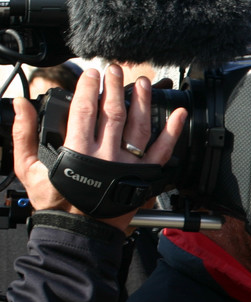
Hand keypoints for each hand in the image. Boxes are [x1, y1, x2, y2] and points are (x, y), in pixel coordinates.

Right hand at [12, 65, 186, 232]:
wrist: (79, 232)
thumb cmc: (55, 202)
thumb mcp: (28, 169)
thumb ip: (24, 134)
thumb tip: (20, 104)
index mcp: (77, 150)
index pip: (83, 110)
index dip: (88, 88)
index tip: (91, 73)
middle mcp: (104, 155)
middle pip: (112, 112)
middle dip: (114, 87)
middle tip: (115, 69)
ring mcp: (127, 164)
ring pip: (138, 126)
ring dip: (141, 101)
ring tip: (142, 82)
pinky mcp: (144, 175)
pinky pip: (162, 150)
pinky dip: (173, 131)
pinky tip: (179, 114)